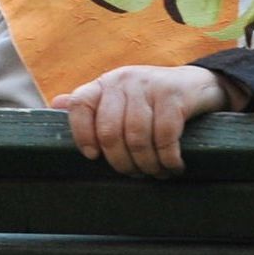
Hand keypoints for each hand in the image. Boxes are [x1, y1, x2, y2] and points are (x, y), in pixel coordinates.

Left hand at [51, 65, 237, 176]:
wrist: (197, 85)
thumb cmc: (152, 101)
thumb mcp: (120, 99)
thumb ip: (92, 106)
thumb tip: (56, 104)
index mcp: (105, 84)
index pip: (80, 106)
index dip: (82, 135)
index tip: (94, 157)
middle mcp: (123, 80)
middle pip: (110, 132)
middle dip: (122, 162)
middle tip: (136, 173)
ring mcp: (149, 85)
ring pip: (137, 138)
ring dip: (148, 164)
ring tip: (157, 172)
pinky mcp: (173, 94)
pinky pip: (165, 136)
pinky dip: (168, 158)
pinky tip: (174, 166)